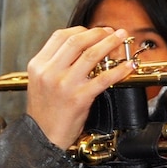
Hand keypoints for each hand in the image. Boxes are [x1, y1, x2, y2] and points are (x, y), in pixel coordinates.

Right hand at [25, 26, 136, 148]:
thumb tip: (79, 48)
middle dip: (98, 32)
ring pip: (91, 54)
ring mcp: (64, 84)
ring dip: (110, 43)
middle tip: (111, 31)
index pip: (60, 36)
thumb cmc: (44, 113)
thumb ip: (53, 64)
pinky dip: (119, 70)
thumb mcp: (39, 82)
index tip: (93, 31)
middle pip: (77, 41)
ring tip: (120, 38)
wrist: (42, 137)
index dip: (80, 30)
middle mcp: (49, 72)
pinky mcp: (79, 97)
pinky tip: (127, 66)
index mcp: (38, 65)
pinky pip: (104, 78)